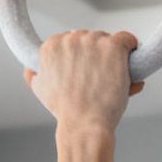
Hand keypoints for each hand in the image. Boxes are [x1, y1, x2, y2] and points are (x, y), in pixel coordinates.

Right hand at [23, 30, 144, 133]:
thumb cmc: (66, 111)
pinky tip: (132, 58)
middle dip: (97, 55)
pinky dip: (132, 47)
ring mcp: (92, 41)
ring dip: (113, 56)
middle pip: (91, 37)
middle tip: (99, 79)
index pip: (71, 39)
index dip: (80, 56)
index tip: (85, 70)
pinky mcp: (113, 46)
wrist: (84, 124)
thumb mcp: (42, 92)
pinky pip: (127, 39)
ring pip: (108, 40)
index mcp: (51, 46)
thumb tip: (29, 71)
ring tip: (112, 79)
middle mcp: (70, 38)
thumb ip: (34, 77)